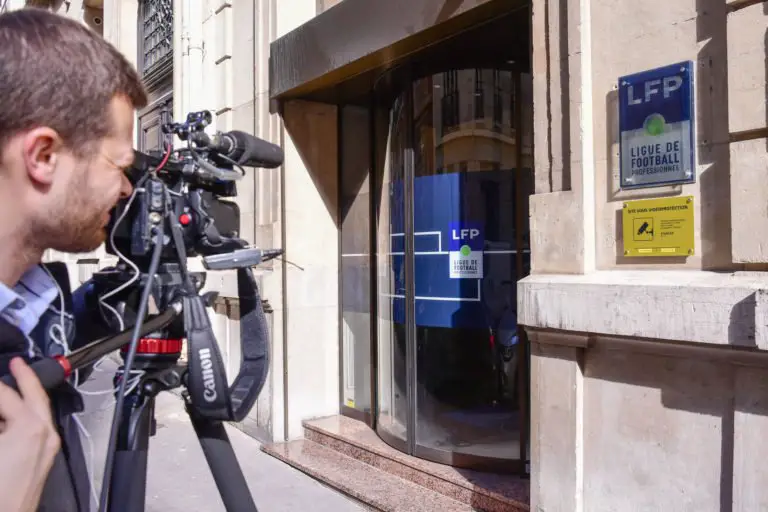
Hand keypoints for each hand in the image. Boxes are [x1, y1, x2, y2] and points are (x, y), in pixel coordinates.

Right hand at [0, 357, 60, 511]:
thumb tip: (1, 403)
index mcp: (30, 428)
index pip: (6, 393)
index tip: (1, 370)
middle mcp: (45, 434)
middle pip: (35, 396)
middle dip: (24, 377)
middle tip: (16, 362)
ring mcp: (48, 448)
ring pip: (38, 410)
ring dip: (24, 397)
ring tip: (12, 385)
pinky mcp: (43, 460)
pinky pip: (37, 426)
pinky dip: (25, 415)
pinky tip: (11, 417)